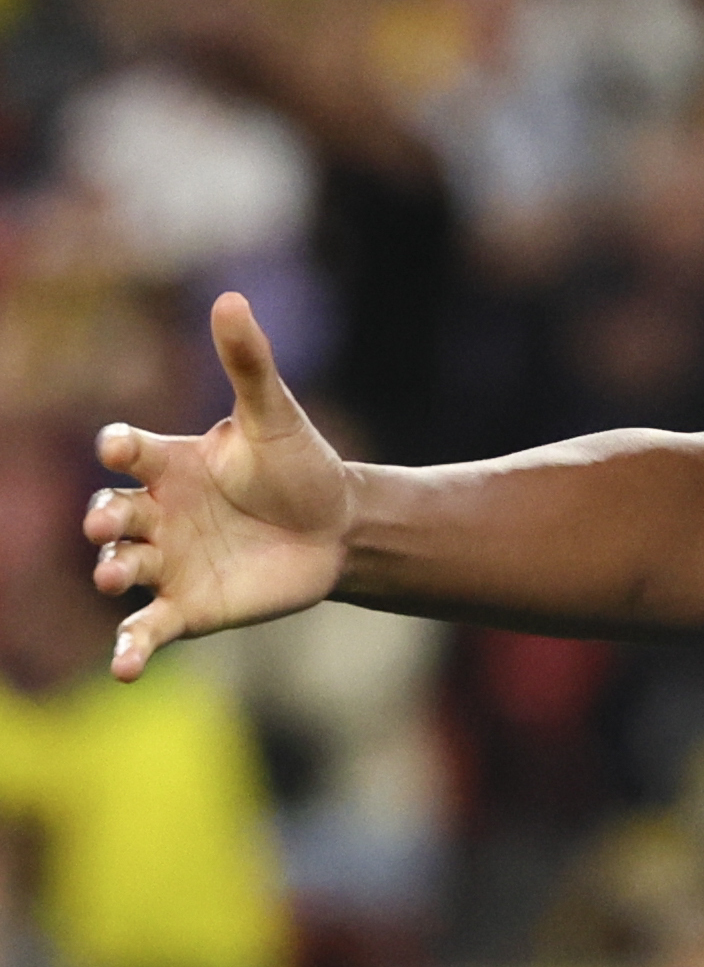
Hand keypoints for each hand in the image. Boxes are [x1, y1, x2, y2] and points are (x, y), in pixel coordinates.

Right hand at [82, 294, 354, 679]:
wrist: (338, 530)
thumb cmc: (300, 467)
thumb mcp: (276, 416)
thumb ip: (249, 364)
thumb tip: (231, 298)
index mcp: (169, 463)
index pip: (128, 452)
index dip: (121, 449)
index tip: (123, 448)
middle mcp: (156, 512)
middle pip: (110, 514)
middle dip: (103, 519)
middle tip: (109, 525)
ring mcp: (166, 561)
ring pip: (120, 567)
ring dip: (110, 571)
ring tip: (114, 575)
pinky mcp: (187, 607)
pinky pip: (146, 630)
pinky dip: (129, 649)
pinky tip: (120, 668)